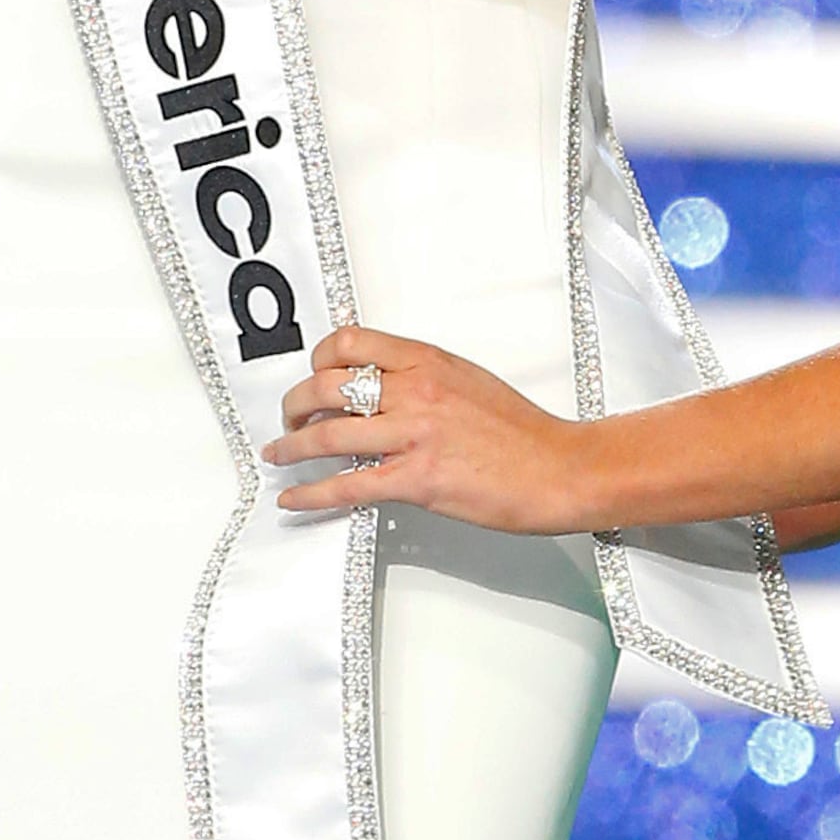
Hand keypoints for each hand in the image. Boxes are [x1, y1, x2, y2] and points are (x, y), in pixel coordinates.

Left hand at [264, 328, 596, 532]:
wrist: (560, 469)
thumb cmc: (524, 432)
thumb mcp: (469, 381)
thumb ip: (424, 379)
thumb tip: (384, 389)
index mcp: (429, 361)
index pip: (351, 342)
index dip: (318, 358)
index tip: (311, 372)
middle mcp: (416, 392)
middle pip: (327, 385)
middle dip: (295, 404)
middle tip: (289, 417)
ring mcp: (415, 436)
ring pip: (328, 434)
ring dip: (292, 447)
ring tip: (279, 455)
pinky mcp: (418, 480)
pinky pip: (347, 485)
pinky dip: (311, 493)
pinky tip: (295, 497)